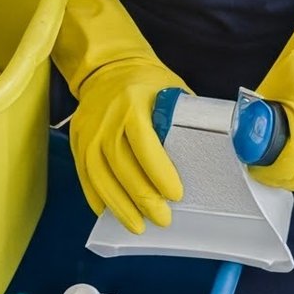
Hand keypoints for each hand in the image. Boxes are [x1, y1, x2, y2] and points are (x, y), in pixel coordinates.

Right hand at [54, 0, 187, 230]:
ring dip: (120, 206)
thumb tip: (217, 148)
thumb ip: (186, 118)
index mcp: (133, 103)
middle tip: (163, 219)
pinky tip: (111, 213)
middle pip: (121, 166)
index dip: (160, 174)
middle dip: (143, 198)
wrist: (108, 67)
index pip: (145, 145)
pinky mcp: (76, 142)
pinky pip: (85, 176)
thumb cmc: (148, 82)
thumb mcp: (172, 90)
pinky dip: (98, 197)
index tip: (176, 195)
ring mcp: (87, 132)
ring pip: (100, 177)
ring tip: (138, 226)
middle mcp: (106, 119)